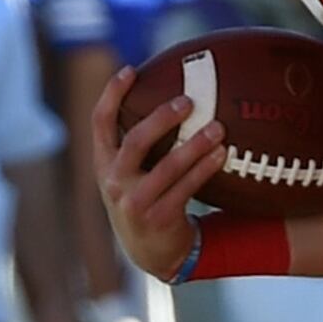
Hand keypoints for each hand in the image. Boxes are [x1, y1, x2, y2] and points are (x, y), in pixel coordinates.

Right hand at [94, 68, 223, 280]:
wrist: (150, 251)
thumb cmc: (145, 198)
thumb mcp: (130, 173)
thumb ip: (139, 144)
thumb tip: (171, 99)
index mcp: (103, 163)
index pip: (100, 123)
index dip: (111, 95)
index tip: (129, 70)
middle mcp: (114, 181)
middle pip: (135, 141)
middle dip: (161, 119)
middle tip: (188, 101)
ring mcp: (135, 201)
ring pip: (167, 166)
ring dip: (194, 145)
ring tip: (218, 127)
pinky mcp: (158, 217)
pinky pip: (186, 188)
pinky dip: (205, 169)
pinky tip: (222, 154)